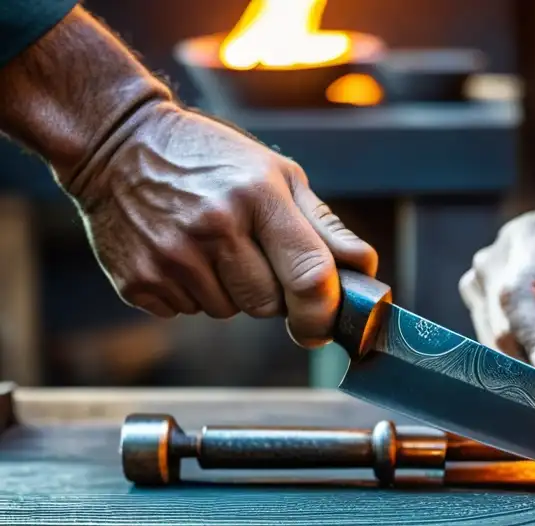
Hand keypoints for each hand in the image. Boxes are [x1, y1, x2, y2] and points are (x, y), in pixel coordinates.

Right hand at [70, 101, 376, 347]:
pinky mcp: (139, 281)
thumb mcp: (276, 174)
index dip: (325, 311)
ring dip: (229, 291)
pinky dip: (191, 292)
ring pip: (228, 312)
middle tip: (250, 253)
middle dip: (270, 292)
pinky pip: (187, 312)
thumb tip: (366, 271)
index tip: (326, 323)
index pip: (310, 276)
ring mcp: (172, 257)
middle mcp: (215, 227)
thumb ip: (325, 227)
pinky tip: (180, 253)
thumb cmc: (212, 159)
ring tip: (209, 246)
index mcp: (259, 196)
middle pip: (268, 306)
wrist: (118, 144)